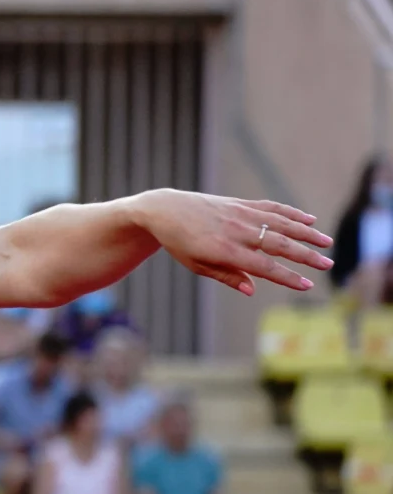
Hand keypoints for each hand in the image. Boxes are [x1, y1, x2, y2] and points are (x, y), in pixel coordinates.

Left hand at [135, 189, 333, 295]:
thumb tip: (252, 290)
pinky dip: (292, 213)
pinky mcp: (241, 203)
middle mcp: (236, 230)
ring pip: (281, 223)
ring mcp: (240, 213)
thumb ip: (226, 276)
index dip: (287, 277)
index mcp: (224, 250)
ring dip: (307, 233)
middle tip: (327, 266)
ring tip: (327, 244)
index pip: (264, 267)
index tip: (307, 285)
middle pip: (279, 244)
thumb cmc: (179, 243)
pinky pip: (272, 207)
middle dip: (306, 256)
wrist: (165, 210)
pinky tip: (309, 219)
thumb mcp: (197, 265)